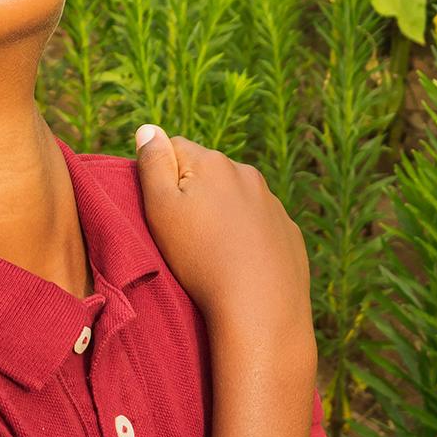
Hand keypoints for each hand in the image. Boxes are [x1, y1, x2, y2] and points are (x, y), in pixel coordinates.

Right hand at [134, 125, 313, 359]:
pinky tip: (240, 262)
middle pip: (206, 172)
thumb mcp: (161, 209)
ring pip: (234, 197)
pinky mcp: (288, 231)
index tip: (162, 210)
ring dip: (221, 213)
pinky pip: (259, 223)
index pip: (173, 148)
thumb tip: (148, 128)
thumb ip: (152, 163)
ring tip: (211, 252)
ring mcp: (272, 203)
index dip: (160, 176)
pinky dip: (247, 234)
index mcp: (212, 162)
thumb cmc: (200, 257)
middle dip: (193, 192)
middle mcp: (246, 173)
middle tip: (184, 234)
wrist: (261, 308)